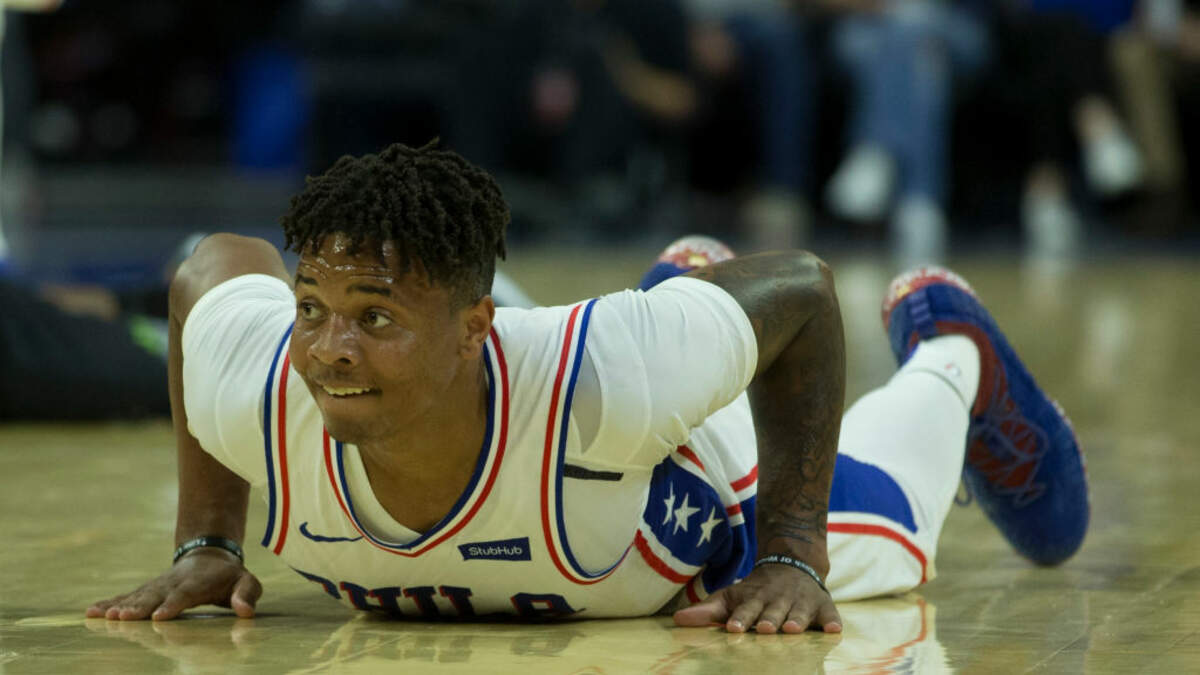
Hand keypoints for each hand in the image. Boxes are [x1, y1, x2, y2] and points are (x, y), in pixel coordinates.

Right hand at [85, 549, 261, 620]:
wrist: (208, 556)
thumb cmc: (229, 577)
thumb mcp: (246, 582)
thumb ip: (247, 594)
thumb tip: (246, 611)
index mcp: (197, 583)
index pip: (185, 595)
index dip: (173, 605)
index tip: (160, 617)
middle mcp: (173, 583)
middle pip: (154, 596)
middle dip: (139, 607)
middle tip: (123, 619)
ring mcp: (157, 586)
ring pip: (136, 596)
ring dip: (119, 606)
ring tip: (102, 616)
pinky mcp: (146, 590)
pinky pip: (125, 596)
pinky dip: (108, 603)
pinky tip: (91, 612)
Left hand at [673, 563, 841, 633]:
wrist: (791, 565)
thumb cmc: (755, 592)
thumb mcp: (730, 597)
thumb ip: (707, 610)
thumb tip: (676, 621)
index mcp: (755, 599)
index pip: (745, 610)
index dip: (740, 618)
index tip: (733, 628)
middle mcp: (778, 600)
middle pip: (772, 611)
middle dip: (768, 619)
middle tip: (763, 628)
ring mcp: (801, 602)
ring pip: (799, 613)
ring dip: (796, 620)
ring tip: (792, 629)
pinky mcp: (823, 606)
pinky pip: (830, 614)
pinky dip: (832, 621)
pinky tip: (833, 629)